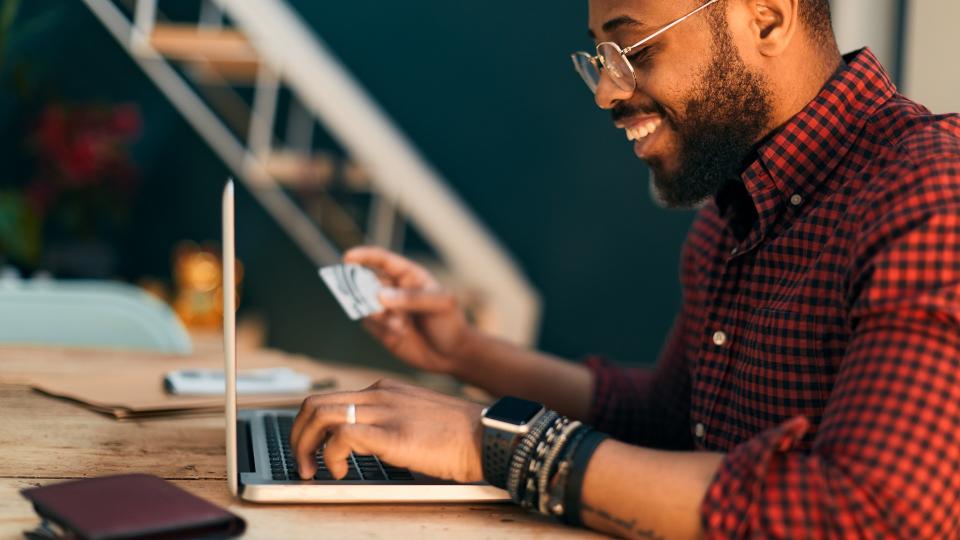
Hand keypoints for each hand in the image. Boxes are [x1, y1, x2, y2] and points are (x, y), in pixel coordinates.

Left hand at [289, 379, 483, 482]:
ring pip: (320, 415)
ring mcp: (386, 411)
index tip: (309, 450)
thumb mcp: (414, 420)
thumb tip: (356, 448)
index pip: (328, 398)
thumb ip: (387, 425)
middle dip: (298, 436)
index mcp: (384, 391)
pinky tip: (339, 470)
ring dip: (305, 446)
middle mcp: (380, 395)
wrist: (489, 436)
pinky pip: (342, 436)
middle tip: (302, 463)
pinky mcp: (393, 433)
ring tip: (312, 470)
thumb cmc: (458, 437)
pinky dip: (330, 455)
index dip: (308, 426)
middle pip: (314, 404)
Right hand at [344, 246, 471, 373]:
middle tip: (376, 302)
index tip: (348, 258)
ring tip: (399, 324)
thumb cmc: (450, 322)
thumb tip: (381, 295)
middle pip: (367, 281)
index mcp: (409, 276)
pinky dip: (379, 327)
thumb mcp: (441, 304)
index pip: (383, 260)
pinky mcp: (381, 329)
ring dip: (376, 312)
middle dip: (364, 289)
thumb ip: (413, 297)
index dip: (365, 256)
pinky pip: (369, 323)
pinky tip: (400, 333)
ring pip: (365, 303)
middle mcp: (394, 290)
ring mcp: (386, 309)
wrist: (451, 354)